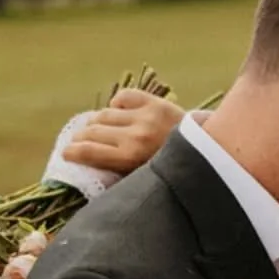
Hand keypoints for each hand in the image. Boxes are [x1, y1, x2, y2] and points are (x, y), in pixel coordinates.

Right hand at [63, 89, 184, 176]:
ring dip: (96, 122)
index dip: (71, 152)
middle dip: (79, 138)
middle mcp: (135, 135)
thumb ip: (119, 175)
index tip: (66, 154)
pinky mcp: (155, 102)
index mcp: (130, 158)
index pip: (87, 151)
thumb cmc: (175, 174)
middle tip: (77, 142)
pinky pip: (123, 97)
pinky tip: (118, 113)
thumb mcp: (145, 181)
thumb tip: (89, 173)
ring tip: (96, 129)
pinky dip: (117, 105)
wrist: (211, 154)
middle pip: (91, 131)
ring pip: (104, 114)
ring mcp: (145, 116)